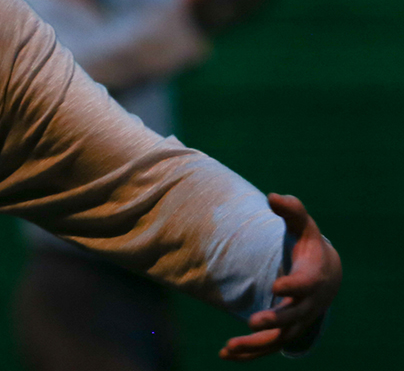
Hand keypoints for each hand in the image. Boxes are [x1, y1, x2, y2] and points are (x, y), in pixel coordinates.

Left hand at [220, 193, 340, 360]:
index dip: (293, 286)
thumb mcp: (303, 225)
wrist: (325, 275)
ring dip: (255, 345)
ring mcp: (297, 321)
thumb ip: (291, 210)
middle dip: (274, 321)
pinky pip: (269, 347)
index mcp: (313, 278)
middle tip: (253, 322)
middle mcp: (308, 305)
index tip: (277, 286)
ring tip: (229, 347)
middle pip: (293, 318)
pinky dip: (250, 353)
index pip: (306, 285)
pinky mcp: (285, 332)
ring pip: (279, 339)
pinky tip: (225, 355)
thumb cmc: (308, 245)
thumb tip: (273, 196)